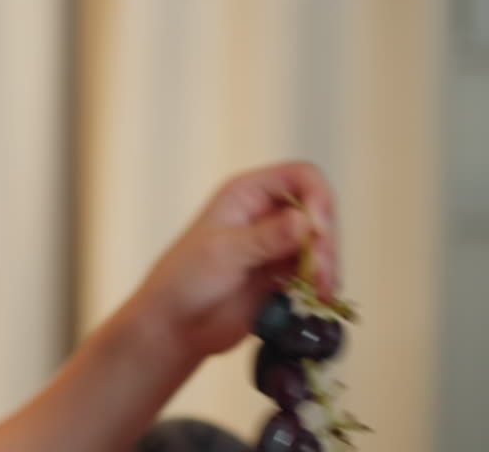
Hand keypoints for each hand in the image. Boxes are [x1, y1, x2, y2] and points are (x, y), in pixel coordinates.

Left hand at [130, 161, 337, 359]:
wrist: (175, 325)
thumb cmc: (184, 280)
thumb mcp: (224, 253)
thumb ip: (266, 237)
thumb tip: (304, 221)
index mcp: (246, 193)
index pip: (301, 176)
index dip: (318, 198)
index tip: (317, 230)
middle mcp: (264, 213)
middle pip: (319, 212)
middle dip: (325, 240)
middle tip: (319, 272)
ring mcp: (275, 245)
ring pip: (321, 244)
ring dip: (328, 266)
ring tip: (319, 291)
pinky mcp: (282, 274)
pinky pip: (317, 272)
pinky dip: (323, 283)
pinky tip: (319, 299)